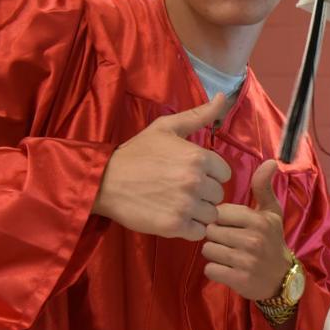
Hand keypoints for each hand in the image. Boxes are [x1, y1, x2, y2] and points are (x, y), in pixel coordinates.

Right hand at [93, 93, 233, 239]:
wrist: (104, 181)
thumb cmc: (137, 153)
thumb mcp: (166, 127)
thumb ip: (199, 115)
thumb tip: (224, 97)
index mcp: (198, 157)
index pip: (224, 174)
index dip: (210, 175)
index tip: (191, 174)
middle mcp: (196, 181)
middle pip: (218, 195)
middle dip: (204, 194)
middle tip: (180, 190)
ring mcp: (186, 205)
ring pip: (210, 215)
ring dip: (197, 212)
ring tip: (177, 204)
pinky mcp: (175, 226)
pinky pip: (198, 232)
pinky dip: (189, 228)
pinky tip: (173, 217)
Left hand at [202, 159, 289, 300]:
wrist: (281, 279)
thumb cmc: (272, 240)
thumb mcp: (271, 212)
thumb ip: (263, 186)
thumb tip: (271, 161)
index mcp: (258, 220)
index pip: (219, 212)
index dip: (221, 219)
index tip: (231, 225)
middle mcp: (253, 240)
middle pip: (211, 231)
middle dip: (215, 236)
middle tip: (229, 242)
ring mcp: (245, 261)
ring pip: (208, 249)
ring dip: (214, 253)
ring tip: (228, 254)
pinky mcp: (239, 280)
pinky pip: (210, 269)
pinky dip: (215, 270)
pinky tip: (227, 268)